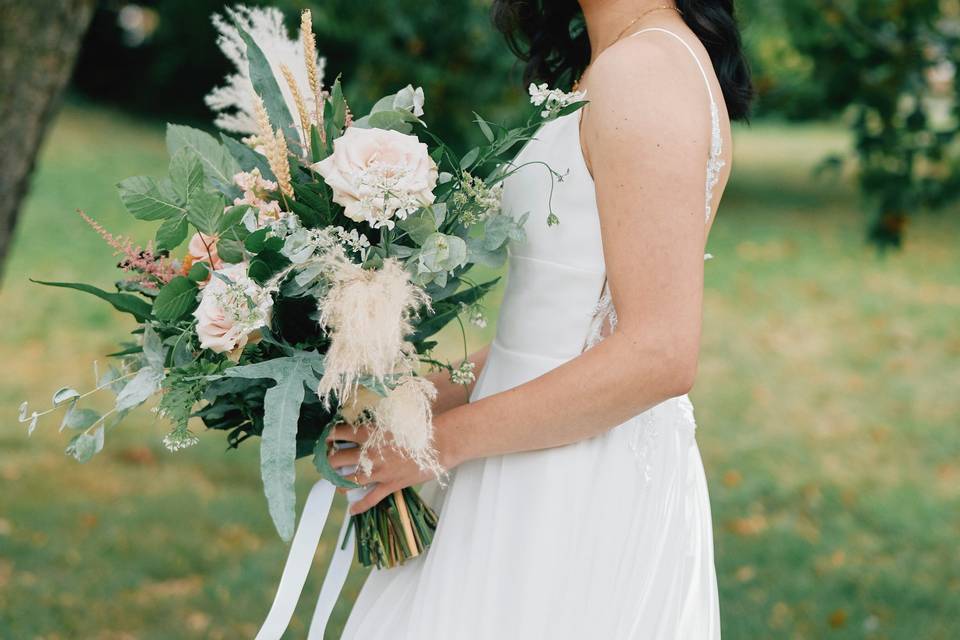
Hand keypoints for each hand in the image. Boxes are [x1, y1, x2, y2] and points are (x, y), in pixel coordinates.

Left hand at [326, 423, 452, 514]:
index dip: (329, 436)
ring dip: (340, 484)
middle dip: (329, 463)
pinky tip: (352, 511)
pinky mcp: (390, 484)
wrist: (439, 444)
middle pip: (337, 460)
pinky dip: (359, 506)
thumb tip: (370, 428)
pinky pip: (370, 499)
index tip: (326, 440)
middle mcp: (369, 453)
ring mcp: (379, 470)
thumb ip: (380, 426)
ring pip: (350, 481)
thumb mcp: (395, 421)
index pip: (339, 433)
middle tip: (330, 464)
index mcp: (369, 433)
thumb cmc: (420, 429)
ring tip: (338, 485)